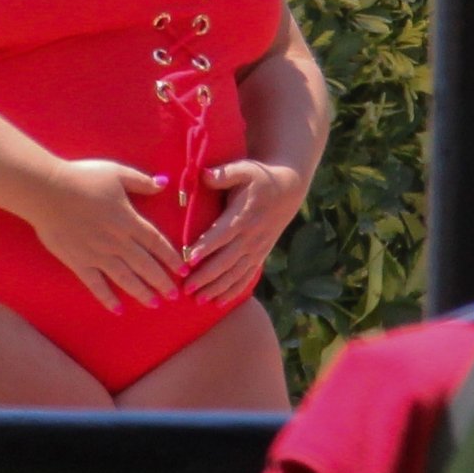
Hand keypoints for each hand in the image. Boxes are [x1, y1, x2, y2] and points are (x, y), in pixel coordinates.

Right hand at [27, 159, 183, 313]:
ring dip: (142, 292)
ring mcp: (98, 254)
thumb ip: (141, 181)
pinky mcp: (79, 262)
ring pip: (126, 278)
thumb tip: (164, 184)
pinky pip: (96, 285)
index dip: (171, 257)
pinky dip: (108, 298)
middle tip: (174, 296)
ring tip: (155, 304)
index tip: (182, 270)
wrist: (47, 191)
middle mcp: (117, 241)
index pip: (156, 242)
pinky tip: (117, 309)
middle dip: (161, 281)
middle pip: (145, 265)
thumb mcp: (116, 173)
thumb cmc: (82, 178)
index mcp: (128, 220)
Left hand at [183, 159, 305, 303]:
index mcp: (244, 215)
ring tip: (197, 300)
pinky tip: (219, 303)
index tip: (188, 258)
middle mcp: (251, 236)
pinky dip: (234, 291)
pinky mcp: (260, 255)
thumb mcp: (244, 169)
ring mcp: (257, 249)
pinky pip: (247, 277)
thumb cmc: (259, 178)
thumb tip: (204, 175)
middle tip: (186, 288)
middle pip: (226, 260)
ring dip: (217, 288)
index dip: (206, 246)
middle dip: (206, 276)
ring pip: (236, 273)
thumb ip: (224, 173)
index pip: (222, 233)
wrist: (287, 190)